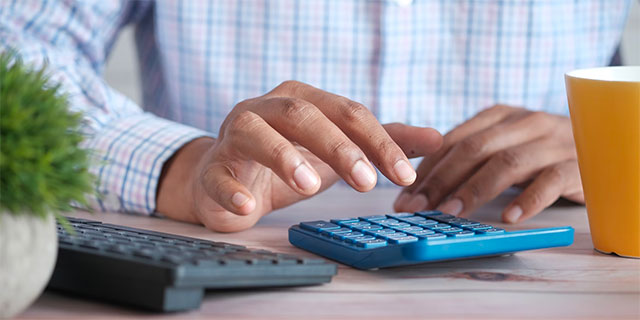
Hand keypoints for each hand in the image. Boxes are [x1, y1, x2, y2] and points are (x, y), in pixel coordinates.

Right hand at [157, 81, 442, 231]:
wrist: (227, 179)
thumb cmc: (287, 160)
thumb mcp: (338, 150)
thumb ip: (383, 142)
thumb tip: (437, 138)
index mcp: (303, 100)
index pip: (347, 112)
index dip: (378, 141)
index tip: (404, 174)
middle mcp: (267, 109)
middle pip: (304, 114)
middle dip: (338, 146)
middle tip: (366, 182)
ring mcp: (235, 136)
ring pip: (256, 133)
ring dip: (283, 156)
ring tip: (310, 185)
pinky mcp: (213, 168)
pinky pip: (218, 175)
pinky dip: (232, 191)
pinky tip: (249, 208)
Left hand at [394, 105, 583, 223]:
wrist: (601, 147)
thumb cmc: (538, 153)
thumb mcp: (502, 146)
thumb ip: (469, 157)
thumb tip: (419, 183)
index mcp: (500, 116)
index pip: (454, 140)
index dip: (426, 169)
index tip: (405, 196)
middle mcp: (525, 123)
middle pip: (475, 149)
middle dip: (440, 179)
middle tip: (418, 208)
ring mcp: (552, 142)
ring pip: (507, 162)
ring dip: (475, 189)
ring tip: (451, 213)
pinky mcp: (577, 165)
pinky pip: (550, 181)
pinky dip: (528, 200)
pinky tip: (509, 218)